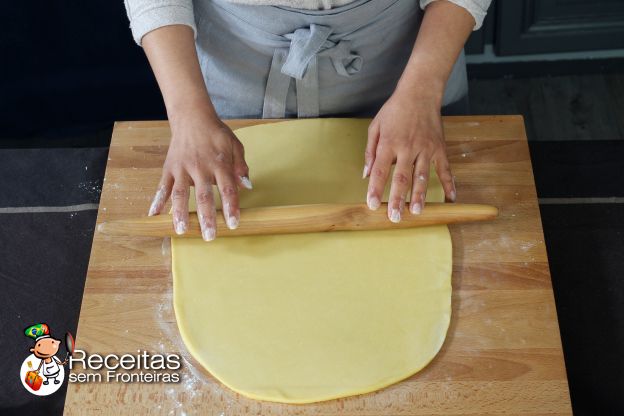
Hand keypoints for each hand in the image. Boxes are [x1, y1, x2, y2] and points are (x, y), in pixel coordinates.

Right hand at [147, 108, 251, 240]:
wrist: (192, 117)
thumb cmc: (216, 134)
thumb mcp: (234, 145)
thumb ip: (241, 166)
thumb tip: (247, 186)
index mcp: (219, 163)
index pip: (227, 188)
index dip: (230, 207)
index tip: (233, 224)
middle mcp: (200, 167)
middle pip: (203, 196)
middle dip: (206, 217)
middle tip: (209, 236)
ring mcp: (182, 168)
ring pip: (180, 193)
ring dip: (180, 213)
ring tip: (181, 231)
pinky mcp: (169, 168)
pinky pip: (162, 187)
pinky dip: (157, 201)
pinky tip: (153, 215)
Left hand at [363, 90, 455, 221]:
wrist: (419, 93)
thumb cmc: (394, 110)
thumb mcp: (375, 126)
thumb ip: (370, 151)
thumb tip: (366, 174)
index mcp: (389, 143)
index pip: (380, 171)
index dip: (375, 189)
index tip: (372, 205)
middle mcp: (407, 148)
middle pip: (402, 178)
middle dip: (398, 200)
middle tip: (395, 218)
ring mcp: (425, 148)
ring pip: (422, 176)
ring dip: (420, 196)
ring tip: (417, 212)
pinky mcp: (439, 148)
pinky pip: (445, 169)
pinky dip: (449, 184)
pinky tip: (451, 198)